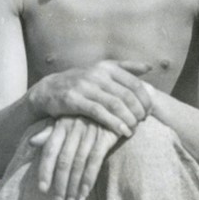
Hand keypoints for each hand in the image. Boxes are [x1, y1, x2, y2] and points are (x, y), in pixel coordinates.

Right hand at [28, 61, 152, 136]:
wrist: (48, 90)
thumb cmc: (81, 83)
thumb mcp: (101, 70)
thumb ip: (125, 68)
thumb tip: (149, 67)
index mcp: (107, 67)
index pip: (134, 84)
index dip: (145, 99)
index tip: (149, 112)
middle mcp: (96, 74)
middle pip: (127, 95)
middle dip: (138, 111)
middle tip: (141, 123)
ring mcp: (85, 86)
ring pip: (115, 104)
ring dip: (128, 119)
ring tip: (133, 129)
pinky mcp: (74, 100)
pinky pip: (99, 112)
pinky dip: (114, 123)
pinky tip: (122, 132)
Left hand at [29, 116, 119, 199]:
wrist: (115, 104)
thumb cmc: (87, 116)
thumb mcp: (67, 122)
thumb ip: (49, 134)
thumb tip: (31, 143)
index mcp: (61, 125)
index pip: (50, 151)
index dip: (45, 171)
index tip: (42, 189)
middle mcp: (73, 128)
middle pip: (63, 161)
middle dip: (60, 185)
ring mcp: (89, 132)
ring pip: (78, 164)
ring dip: (74, 186)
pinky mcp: (105, 136)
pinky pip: (95, 161)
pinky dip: (89, 178)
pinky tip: (85, 192)